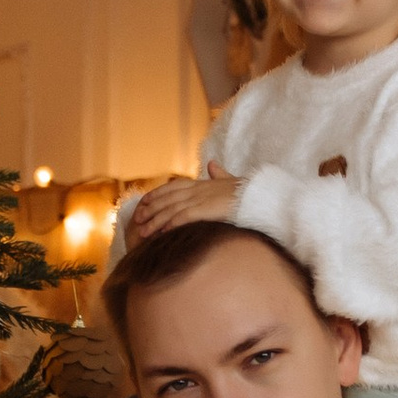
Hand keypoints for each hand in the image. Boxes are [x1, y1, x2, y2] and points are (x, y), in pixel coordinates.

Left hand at [123, 168, 237, 243]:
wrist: (260, 194)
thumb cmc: (247, 191)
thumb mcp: (229, 180)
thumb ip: (219, 174)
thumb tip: (212, 164)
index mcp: (201, 183)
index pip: (172, 187)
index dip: (156, 195)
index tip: (143, 203)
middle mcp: (198, 189)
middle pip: (167, 199)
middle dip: (150, 209)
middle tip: (137, 220)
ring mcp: (202, 198)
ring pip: (172, 209)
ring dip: (155, 221)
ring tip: (143, 232)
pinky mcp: (208, 209)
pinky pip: (185, 216)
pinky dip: (172, 224)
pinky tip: (162, 233)